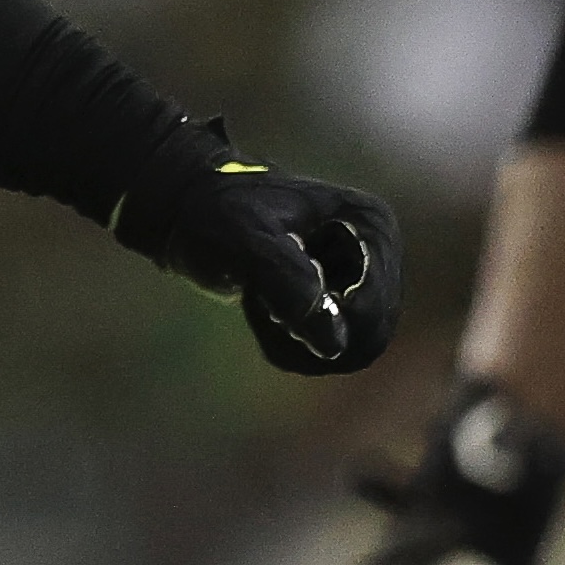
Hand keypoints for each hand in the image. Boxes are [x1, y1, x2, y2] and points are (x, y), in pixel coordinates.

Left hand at [127, 152, 403, 374]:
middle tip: (257, 299)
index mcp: (369, 224)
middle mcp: (377, 255)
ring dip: (293, 340)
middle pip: (368, 336)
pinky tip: (261, 309)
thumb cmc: (215, 213)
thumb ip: (288, 283)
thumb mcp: (244, 239)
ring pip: (347, 351)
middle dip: (305, 332)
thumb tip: (335, 343)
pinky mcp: (340, 307)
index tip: (269, 299)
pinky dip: (288, 343)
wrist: (188, 212)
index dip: (328, 322)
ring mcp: (362, 284)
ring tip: (257, 300)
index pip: (375, 305)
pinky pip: (326, 353)